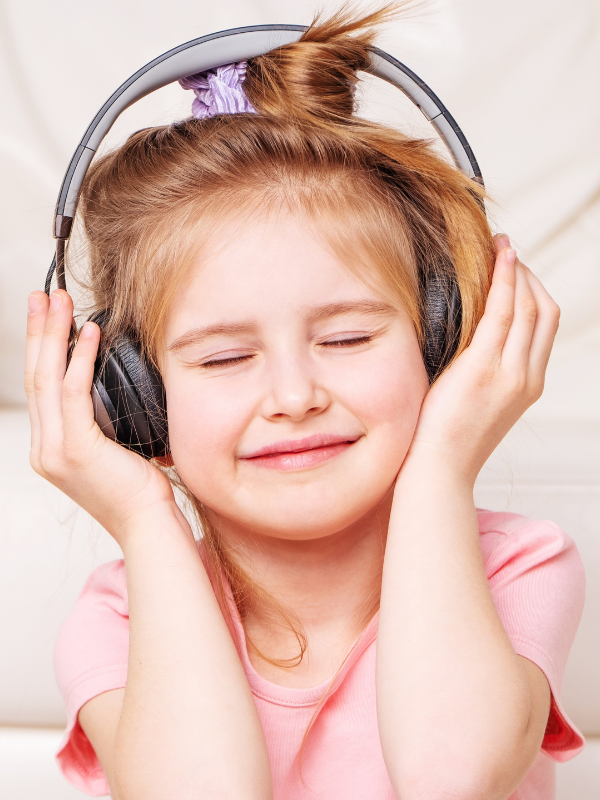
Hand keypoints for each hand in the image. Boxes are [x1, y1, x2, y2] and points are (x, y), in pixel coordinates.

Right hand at [24, 289, 176, 544]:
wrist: (148, 525)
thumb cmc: (139, 489)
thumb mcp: (114, 448)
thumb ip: (101, 420)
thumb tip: (111, 381)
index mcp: (50, 448)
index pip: (39, 388)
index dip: (41, 348)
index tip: (47, 315)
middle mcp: (45, 448)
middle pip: (35, 376)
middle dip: (38, 332)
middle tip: (43, 295)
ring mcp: (56, 451)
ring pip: (48, 380)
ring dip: (53, 336)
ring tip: (60, 302)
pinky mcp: (77, 451)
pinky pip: (74, 394)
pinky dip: (80, 360)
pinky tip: (89, 334)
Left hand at [406, 235, 559, 484]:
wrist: (440, 469)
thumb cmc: (447, 437)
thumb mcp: (478, 401)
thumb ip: (485, 371)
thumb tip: (469, 338)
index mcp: (528, 384)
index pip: (544, 324)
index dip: (535, 290)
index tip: (516, 269)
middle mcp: (527, 377)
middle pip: (543, 310)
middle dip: (528, 276)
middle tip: (506, 253)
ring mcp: (510, 374)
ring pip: (527, 307)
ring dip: (516, 271)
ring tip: (500, 247)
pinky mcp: (484, 370)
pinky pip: (501, 314)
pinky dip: (504, 281)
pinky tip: (498, 259)